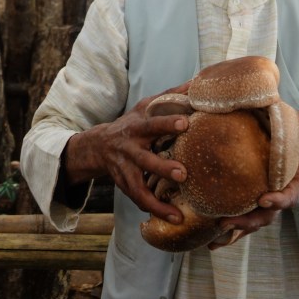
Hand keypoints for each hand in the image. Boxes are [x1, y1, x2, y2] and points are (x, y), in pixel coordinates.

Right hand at [62, 83, 190, 223]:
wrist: (99, 145)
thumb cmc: (133, 123)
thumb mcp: (146, 106)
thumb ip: (172, 95)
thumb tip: (200, 81)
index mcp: (137, 126)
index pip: (153, 123)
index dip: (168, 123)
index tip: (186, 123)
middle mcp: (129, 148)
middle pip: (144, 159)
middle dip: (162, 167)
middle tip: (183, 173)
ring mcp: (125, 169)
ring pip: (138, 185)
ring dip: (157, 199)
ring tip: (178, 211)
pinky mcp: (126, 184)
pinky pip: (140, 200)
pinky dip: (157, 211)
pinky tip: (175, 218)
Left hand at [209, 108, 298, 249]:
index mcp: (296, 182)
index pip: (289, 195)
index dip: (278, 200)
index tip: (265, 200)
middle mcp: (281, 196)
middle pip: (266, 216)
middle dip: (247, 221)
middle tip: (226, 223)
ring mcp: (268, 202)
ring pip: (253, 222)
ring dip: (234, 233)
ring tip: (213, 242)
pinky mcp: (255, 202)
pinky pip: (243, 218)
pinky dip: (229, 232)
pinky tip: (210, 242)